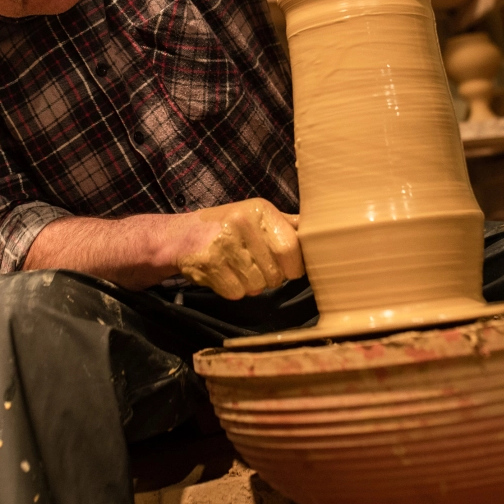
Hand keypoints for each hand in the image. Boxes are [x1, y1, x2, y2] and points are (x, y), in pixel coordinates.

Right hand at [168, 199, 303, 299]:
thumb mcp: (257, 217)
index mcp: (260, 210)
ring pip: (257, 286)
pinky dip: (233, 290)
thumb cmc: (227, 227)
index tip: (288, 269)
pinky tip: (224, 274)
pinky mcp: (208, 262)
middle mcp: (242, 222)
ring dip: (251, 285)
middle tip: (256, 267)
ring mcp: (223, 242)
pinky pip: (236, 292)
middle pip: (275, 272)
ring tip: (237, 268)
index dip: (293, 266)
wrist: (181, 236)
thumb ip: (287, 225)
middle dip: (270, 278)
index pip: (291, 247)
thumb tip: (322, 233)